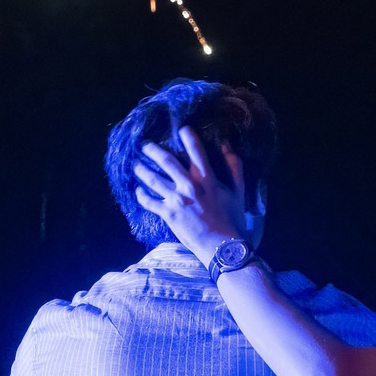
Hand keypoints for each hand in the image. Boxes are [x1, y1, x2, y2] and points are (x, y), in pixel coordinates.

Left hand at [133, 126, 250, 267]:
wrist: (222, 247)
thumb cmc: (232, 218)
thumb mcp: (239, 191)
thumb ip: (234, 166)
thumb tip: (226, 144)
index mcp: (207, 180)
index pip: (197, 152)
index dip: (188, 137)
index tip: (181, 129)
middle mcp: (189, 186)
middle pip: (167, 162)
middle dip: (154, 151)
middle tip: (144, 145)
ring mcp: (177, 200)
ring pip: (153, 180)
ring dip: (142, 171)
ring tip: (136, 166)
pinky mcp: (168, 214)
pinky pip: (149, 202)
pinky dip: (141, 196)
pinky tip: (138, 191)